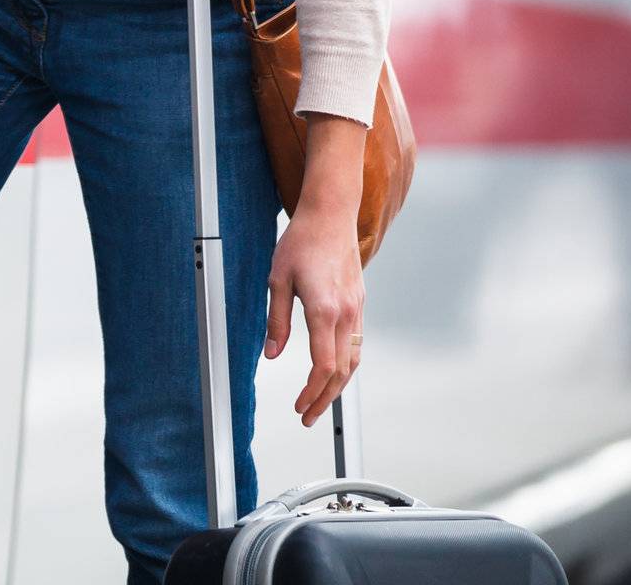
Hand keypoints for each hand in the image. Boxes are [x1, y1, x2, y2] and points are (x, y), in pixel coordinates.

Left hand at [263, 204, 364, 428]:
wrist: (331, 213)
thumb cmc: (302, 241)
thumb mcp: (278, 279)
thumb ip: (277, 321)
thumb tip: (271, 354)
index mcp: (323, 309)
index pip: (323, 366)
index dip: (311, 392)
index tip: (299, 407)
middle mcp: (345, 312)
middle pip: (342, 371)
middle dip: (325, 399)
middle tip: (308, 417)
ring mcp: (356, 307)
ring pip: (353, 359)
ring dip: (338, 386)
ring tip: (321, 401)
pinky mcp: (359, 301)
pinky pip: (356, 342)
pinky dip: (346, 363)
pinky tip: (333, 370)